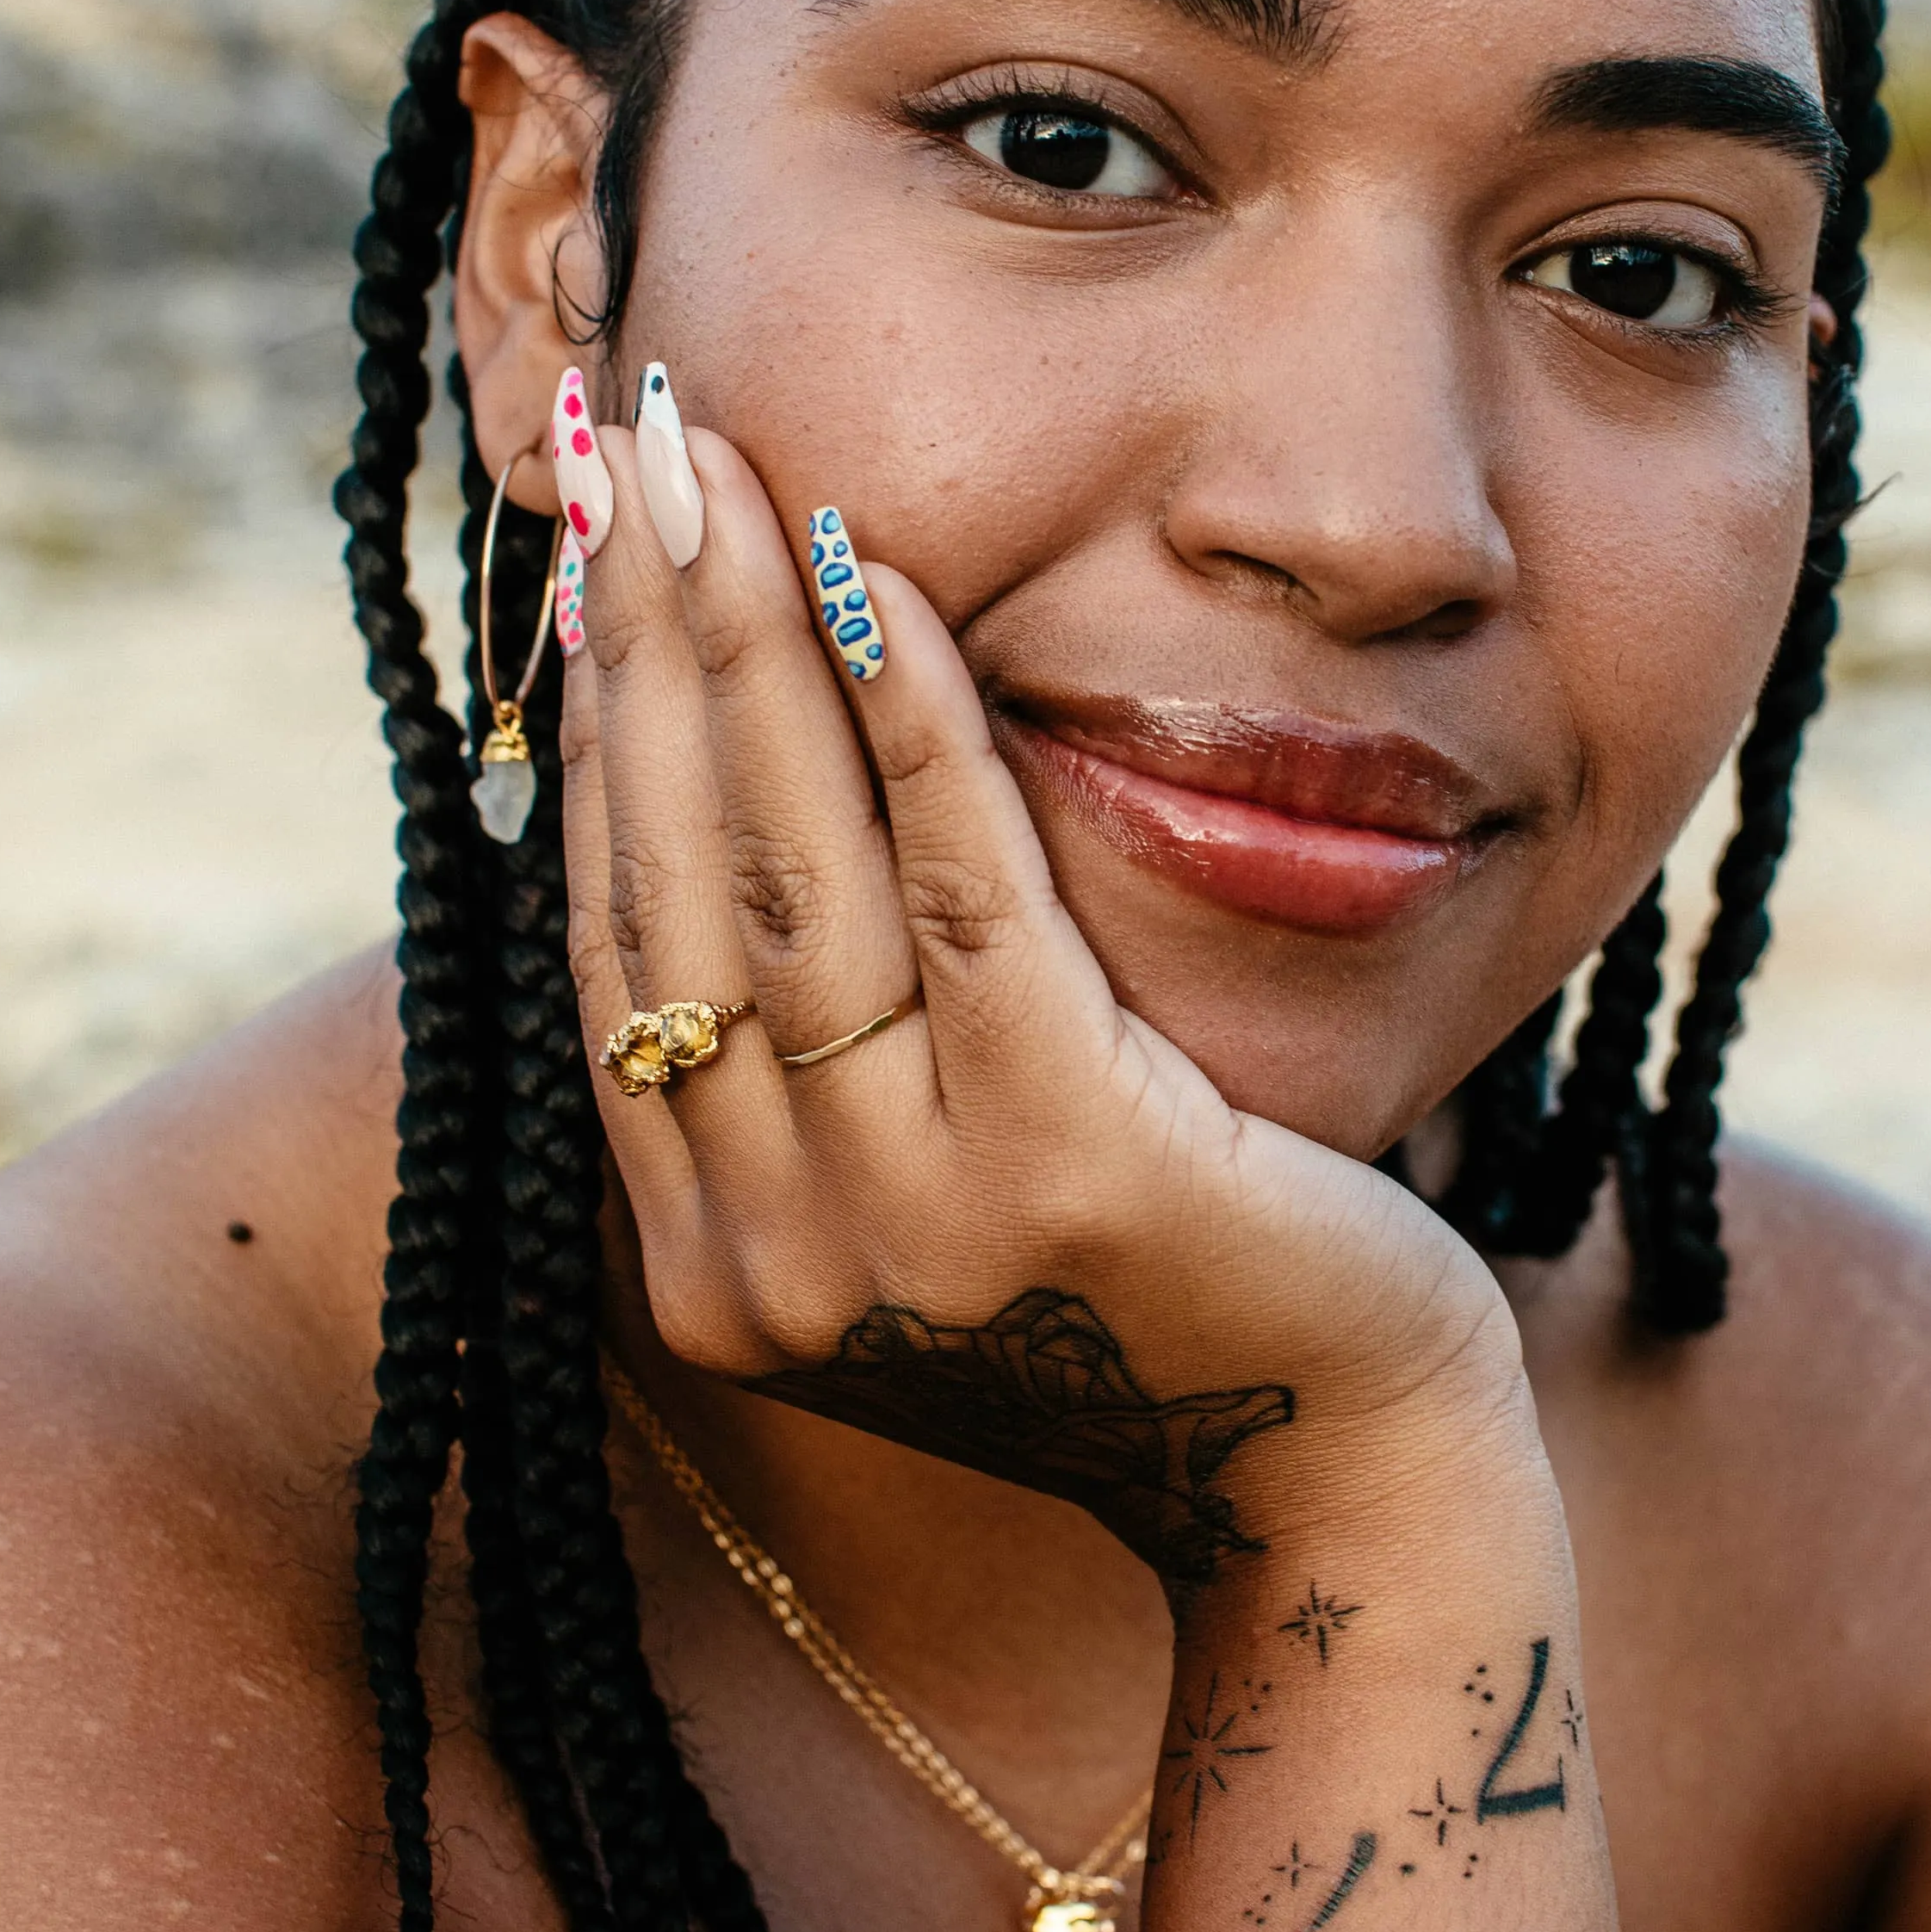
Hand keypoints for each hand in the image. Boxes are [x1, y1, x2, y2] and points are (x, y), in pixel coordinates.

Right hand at [556, 401, 1528, 1596]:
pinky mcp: (1063, 1165)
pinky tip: (871, 575)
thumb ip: (819, 1059)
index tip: (587, 559)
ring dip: (741, 645)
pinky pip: (966, 898)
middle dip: (640, 643)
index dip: (596, 733)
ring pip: (793, 878)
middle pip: (681, 887)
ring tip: (717, 466)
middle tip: (624, 449)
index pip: (622, 948)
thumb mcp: (941, 1188)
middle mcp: (773, 1257)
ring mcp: (907, 1223)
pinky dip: (910, 723)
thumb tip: (718, 801)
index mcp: (715, 1263)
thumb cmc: (1160, 1293)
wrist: (1343, 1482)